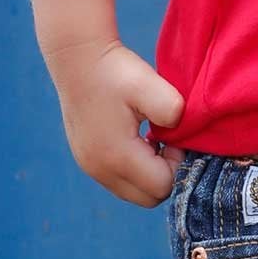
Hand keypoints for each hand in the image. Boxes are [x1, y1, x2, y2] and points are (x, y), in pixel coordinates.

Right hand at [46, 36, 184, 207]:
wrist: (78, 60)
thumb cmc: (116, 71)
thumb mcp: (150, 84)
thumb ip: (173, 110)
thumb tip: (179, 135)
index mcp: (117, 156)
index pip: (162, 187)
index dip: (178, 165)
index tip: (174, 137)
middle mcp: (99, 169)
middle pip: (148, 198)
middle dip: (165, 174)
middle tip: (167, 141)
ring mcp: (90, 167)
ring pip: (133, 192)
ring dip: (150, 173)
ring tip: (153, 138)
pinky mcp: (86, 160)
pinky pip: (119, 181)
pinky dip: (134, 168)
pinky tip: (138, 139)